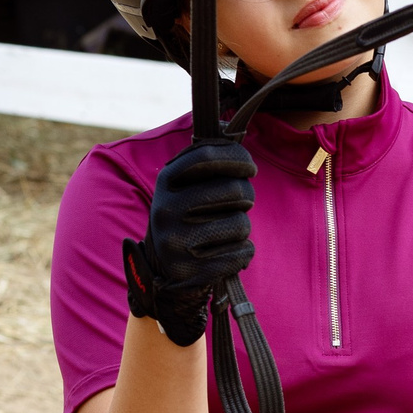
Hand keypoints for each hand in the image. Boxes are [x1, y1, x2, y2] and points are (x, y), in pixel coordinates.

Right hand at [123, 140, 254, 345]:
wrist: (164, 276)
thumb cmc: (186, 222)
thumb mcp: (184, 189)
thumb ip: (206, 165)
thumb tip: (235, 135)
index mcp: (165, 182)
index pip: (207, 156)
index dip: (238, 158)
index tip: (249, 168)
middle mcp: (165, 209)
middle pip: (233, 190)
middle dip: (245, 196)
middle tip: (239, 204)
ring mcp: (176, 242)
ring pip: (241, 223)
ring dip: (242, 228)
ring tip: (225, 233)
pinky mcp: (191, 272)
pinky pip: (242, 253)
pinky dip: (242, 254)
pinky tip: (225, 255)